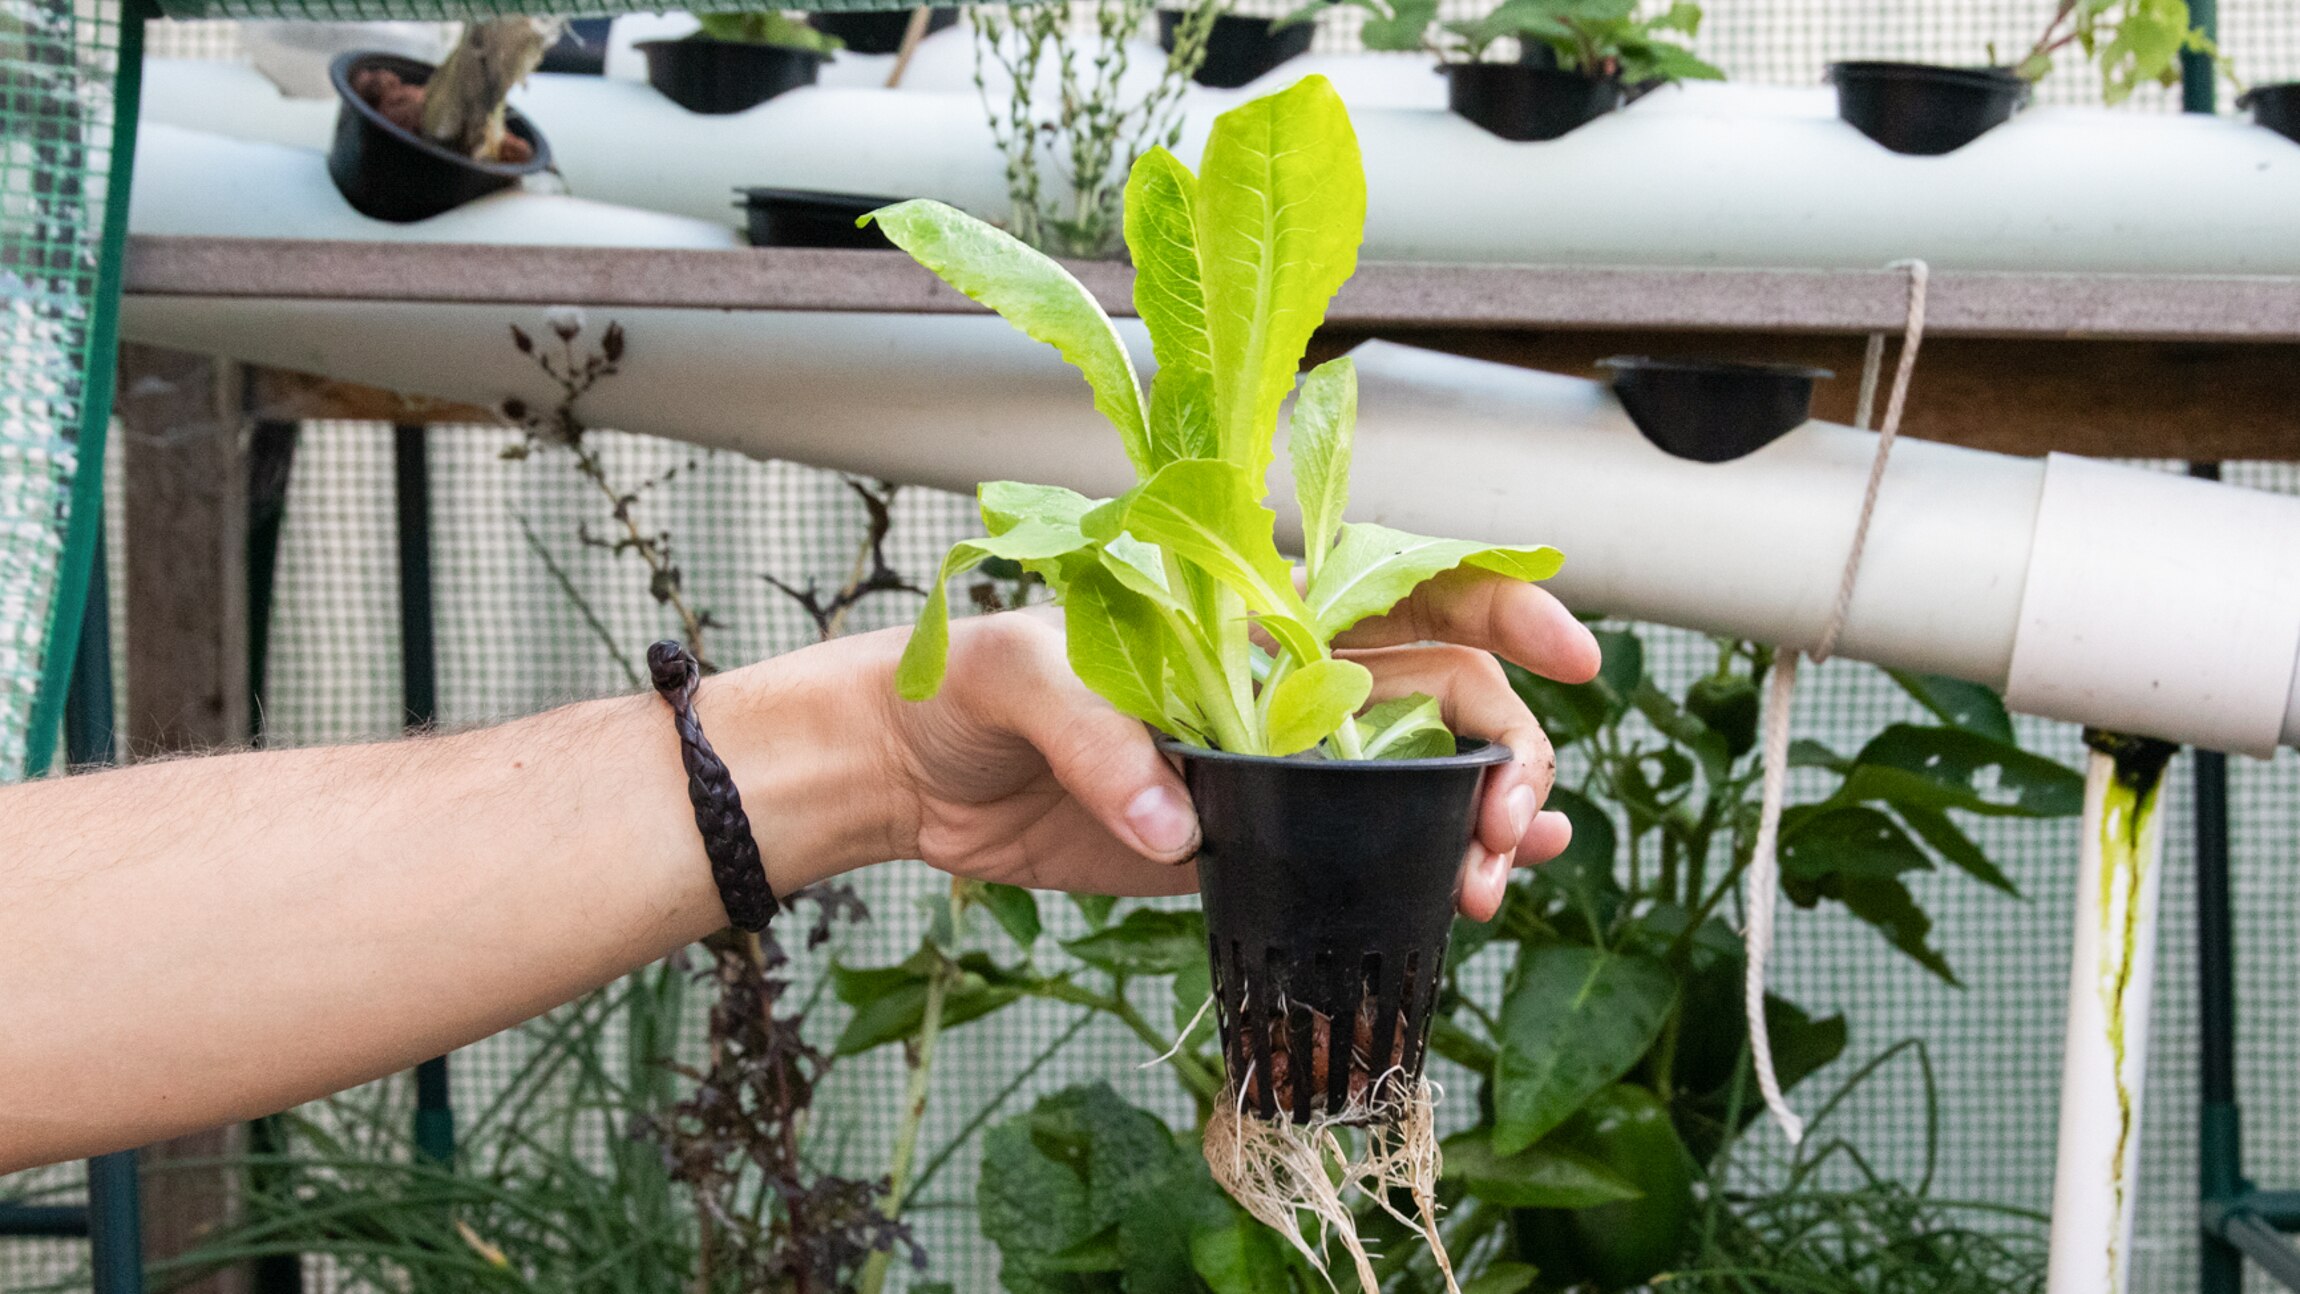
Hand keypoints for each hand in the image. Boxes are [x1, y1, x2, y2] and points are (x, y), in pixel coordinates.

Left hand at [869, 569, 1600, 920]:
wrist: (909, 774)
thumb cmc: (963, 685)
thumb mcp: (1022, 674)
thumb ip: (1103, 740)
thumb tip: (1180, 828)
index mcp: (1251, 617)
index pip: (1402, 588)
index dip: (1499, 606)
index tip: (1572, 649)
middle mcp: (1285, 685)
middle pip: (1444, 697)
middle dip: (1507, 747)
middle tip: (1514, 820)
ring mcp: (1276, 768)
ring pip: (1422, 781)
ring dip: (1486, 818)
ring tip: (1508, 870)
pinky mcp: (1247, 843)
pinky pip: (1357, 853)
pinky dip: (1427, 869)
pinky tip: (1476, 894)